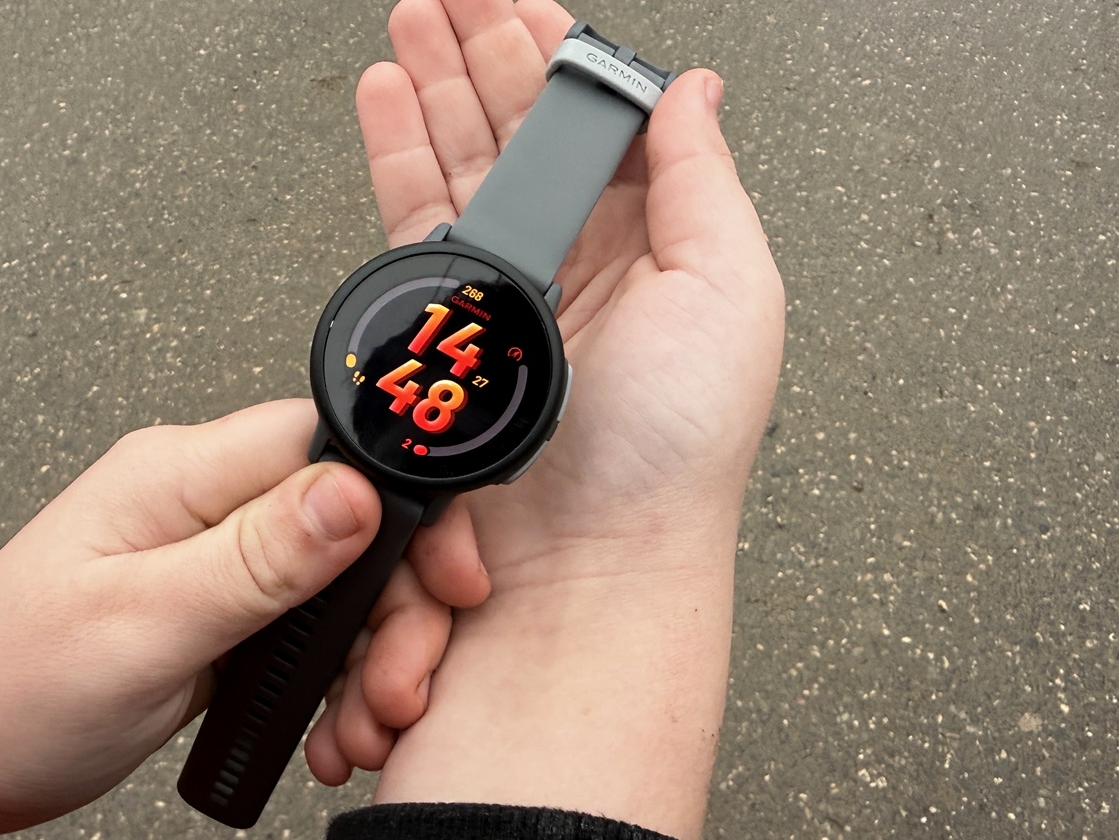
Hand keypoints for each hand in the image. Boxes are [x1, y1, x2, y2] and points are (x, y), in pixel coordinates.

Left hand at [0, 400, 485, 834]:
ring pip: (348, 584)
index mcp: (183, 474)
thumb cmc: (6, 684)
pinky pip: (315, 626)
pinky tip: (337, 724)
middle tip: (400, 688)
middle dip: (400, 611)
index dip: (409, 504)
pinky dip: (341, 679)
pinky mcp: (223, 610)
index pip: (335, 444)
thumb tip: (357, 491)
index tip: (447, 577)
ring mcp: (218, 558)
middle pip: (359, 523)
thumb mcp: (142, 624)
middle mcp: (208, 504)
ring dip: (377, 658)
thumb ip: (257, 556)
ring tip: (365, 726)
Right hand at [306, 0, 783, 835]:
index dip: (554, 53)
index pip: (594, 123)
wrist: (587, 568)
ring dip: (431, 84)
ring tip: (408, 25)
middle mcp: (575, 266)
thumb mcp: (733, 292)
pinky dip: (394, 152)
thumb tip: (694, 88)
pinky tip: (386, 103)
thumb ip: (706, 178)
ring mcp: (503, 298)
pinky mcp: (444, 334)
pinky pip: (413, 222)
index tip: (518, 1)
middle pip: (517, 129)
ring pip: (459, 161)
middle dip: (478, 50)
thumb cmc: (673, 456)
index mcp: (652, 245)